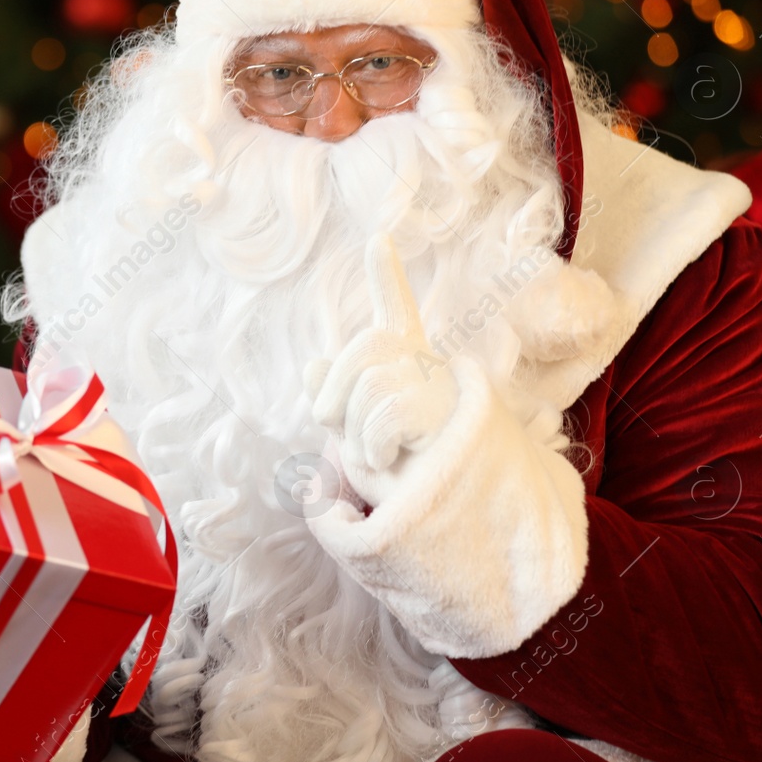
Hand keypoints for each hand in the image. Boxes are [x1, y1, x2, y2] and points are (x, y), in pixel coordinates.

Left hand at [304, 234, 458, 483]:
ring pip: (370, 384)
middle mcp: (429, 368)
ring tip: (377, 456)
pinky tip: (391, 462)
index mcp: (407, 368)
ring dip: (355, 432)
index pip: (396, 315)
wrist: (449, 521)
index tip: (378, 239)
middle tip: (341, 432)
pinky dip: (372, 446)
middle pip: (365, 349)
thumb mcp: (357, 441)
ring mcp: (443, 388)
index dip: (387, 278)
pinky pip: (385, 413)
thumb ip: (337, 402)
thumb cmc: (405, 483)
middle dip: (336, 394)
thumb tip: (311, 364)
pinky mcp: (448, 413)